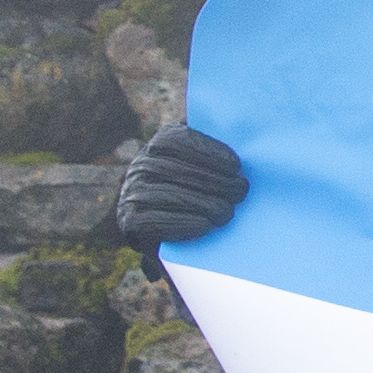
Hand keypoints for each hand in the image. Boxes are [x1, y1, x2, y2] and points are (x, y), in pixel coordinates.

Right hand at [113, 124, 246, 248]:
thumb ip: (215, 152)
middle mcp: (140, 166)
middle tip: (240, 191)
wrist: (169, 233)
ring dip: (202, 204)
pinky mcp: (130, 220)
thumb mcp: (204, 165)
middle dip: (213, 181)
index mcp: (159, 145)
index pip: (175, 140)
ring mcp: (131, 192)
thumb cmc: (198, 191)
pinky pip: (154, 221)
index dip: (206, 151)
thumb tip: (242, 139)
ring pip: (168, 195)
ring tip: (228, 211)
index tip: (235, 165)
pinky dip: (182, 223)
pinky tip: (205, 225)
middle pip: (175, 169)